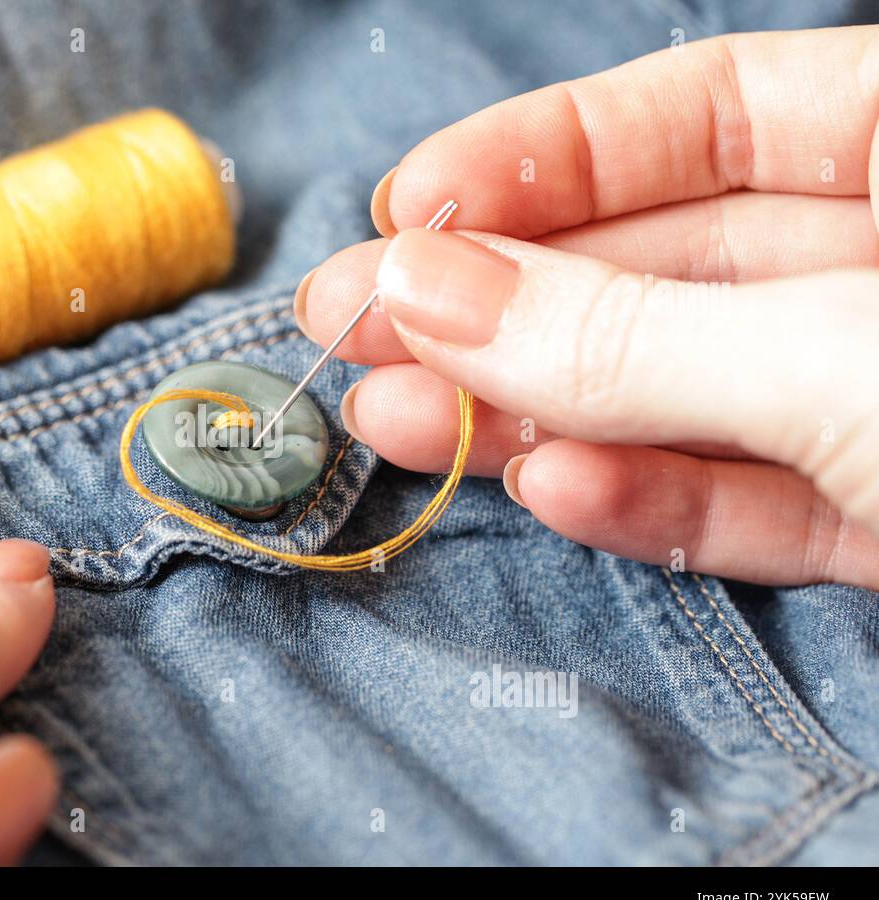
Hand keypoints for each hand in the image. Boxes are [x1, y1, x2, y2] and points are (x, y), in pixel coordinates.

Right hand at [298, 26, 878, 589]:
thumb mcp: (838, 356)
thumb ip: (632, 336)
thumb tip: (426, 291)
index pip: (708, 114)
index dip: (544, 154)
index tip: (408, 211)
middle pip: (669, 266)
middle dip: (504, 304)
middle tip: (351, 324)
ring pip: (689, 395)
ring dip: (538, 415)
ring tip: (396, 419)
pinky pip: (754, 500)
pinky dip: (649, 501)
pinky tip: (546, 488)